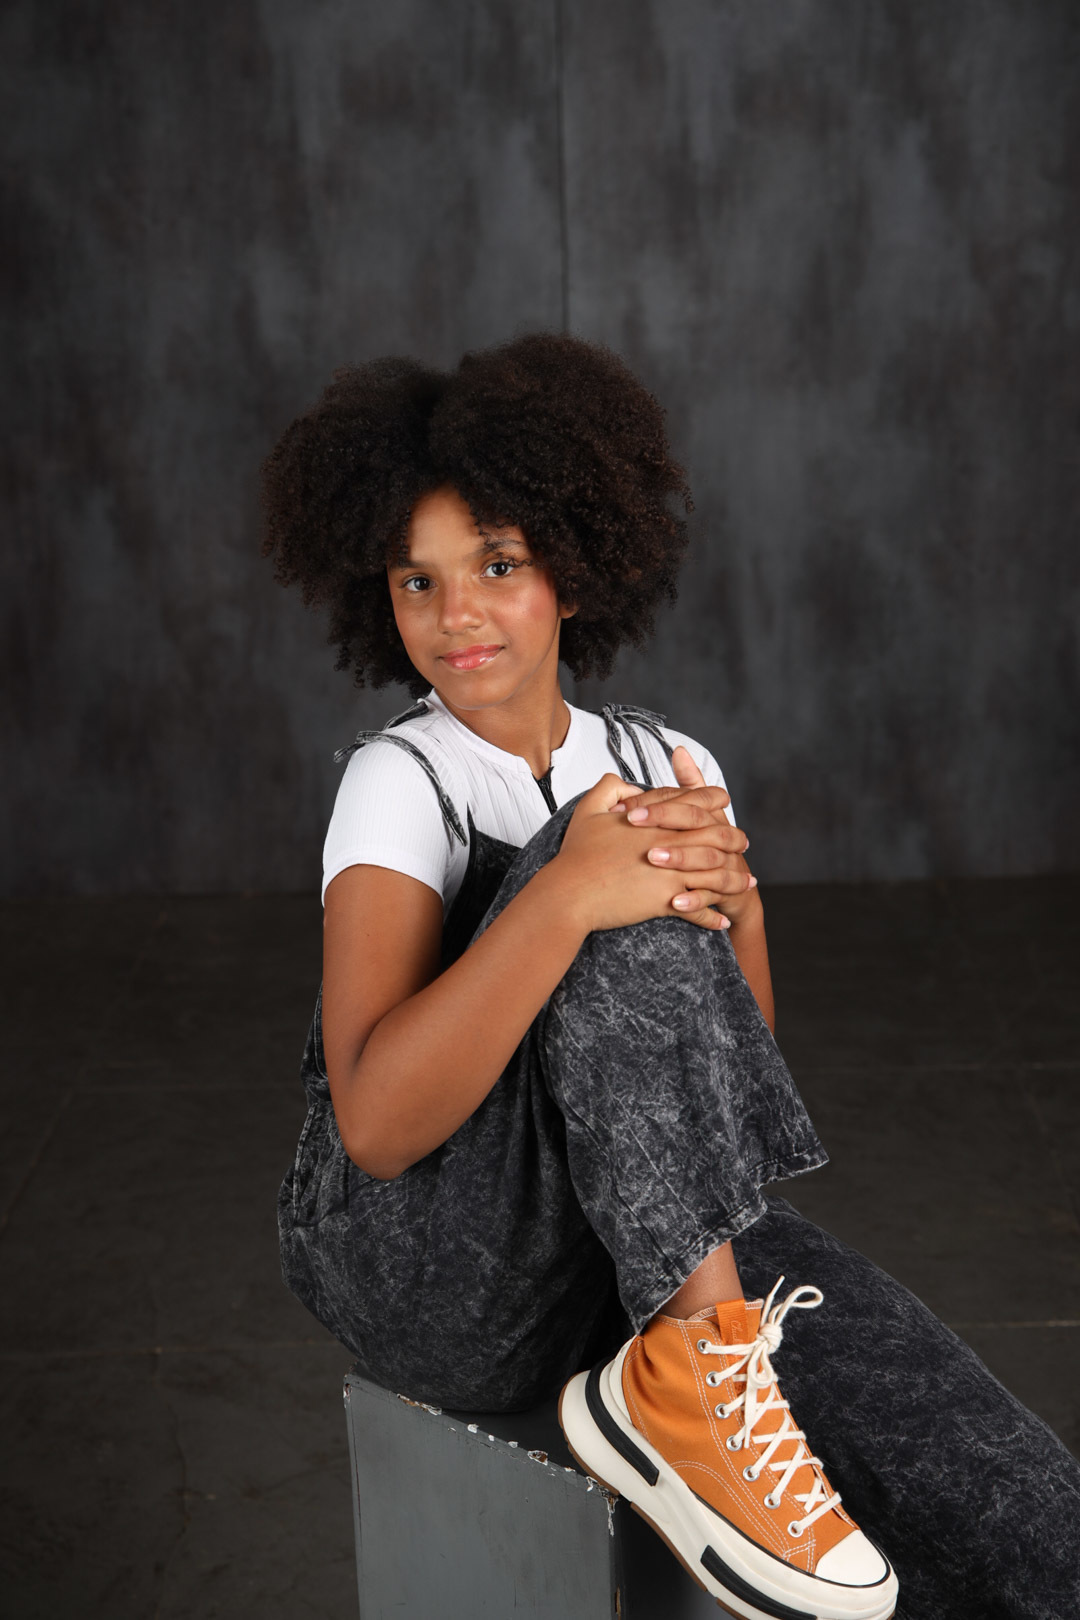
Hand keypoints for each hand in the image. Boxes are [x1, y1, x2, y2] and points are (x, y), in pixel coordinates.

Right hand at [552, 752, 755, 933]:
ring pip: (715, 875)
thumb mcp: (588, 809)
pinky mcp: (665, 901)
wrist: (569, 893)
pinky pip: (698, 910)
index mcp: (654, 820)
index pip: (693, 802)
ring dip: (734, 880)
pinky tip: (722, 921)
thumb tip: (629, 785)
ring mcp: (670, 873)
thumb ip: (610, 788)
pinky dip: (712, 917)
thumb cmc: (576, 855)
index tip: (723, 803)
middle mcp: (668, 844)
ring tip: (746, 884)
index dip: (713, 800)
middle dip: (735, 840)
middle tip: (744, 844)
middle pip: (716, 837)